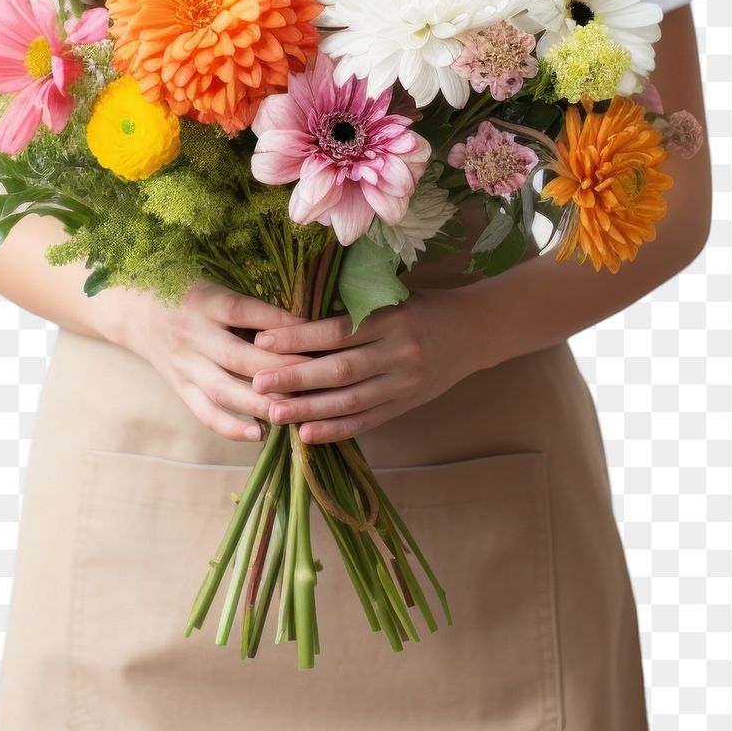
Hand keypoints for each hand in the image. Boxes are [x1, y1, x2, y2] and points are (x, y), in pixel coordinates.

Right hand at [118, 280, 311, 443]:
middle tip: (318, 376)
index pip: (244, 311)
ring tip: (295, 410)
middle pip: (240, 356)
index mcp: (204, 301)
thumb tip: (300, 315)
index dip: (279, 322)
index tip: (314, 331)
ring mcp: (185, 365)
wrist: (131, 309)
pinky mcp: (180, 387)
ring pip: (225, 389)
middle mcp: (193, 335)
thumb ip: (248, 301)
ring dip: (261, 403)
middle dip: (280, 368)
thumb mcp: (212, 283)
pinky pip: (204, 412)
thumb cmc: (183, 289)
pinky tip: (259, 434)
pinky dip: (230, 427)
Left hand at [250, 288, 474, 444]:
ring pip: (351, 401)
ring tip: (274, 413)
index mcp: (391, 318)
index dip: (298, 338)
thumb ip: (352, 306)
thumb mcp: (391, 295)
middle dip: (295, 378)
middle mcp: (399, 352)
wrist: (474, 330)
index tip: (262, 341)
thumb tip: (294, 314)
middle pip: (340, 370)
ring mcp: (405, 383)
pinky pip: (368, 421)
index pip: (336, 331)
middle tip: (257, 382)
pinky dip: (336, 430)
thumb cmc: (422, 306)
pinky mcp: (407, 404)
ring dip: (309, 410)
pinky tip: (308, 434)